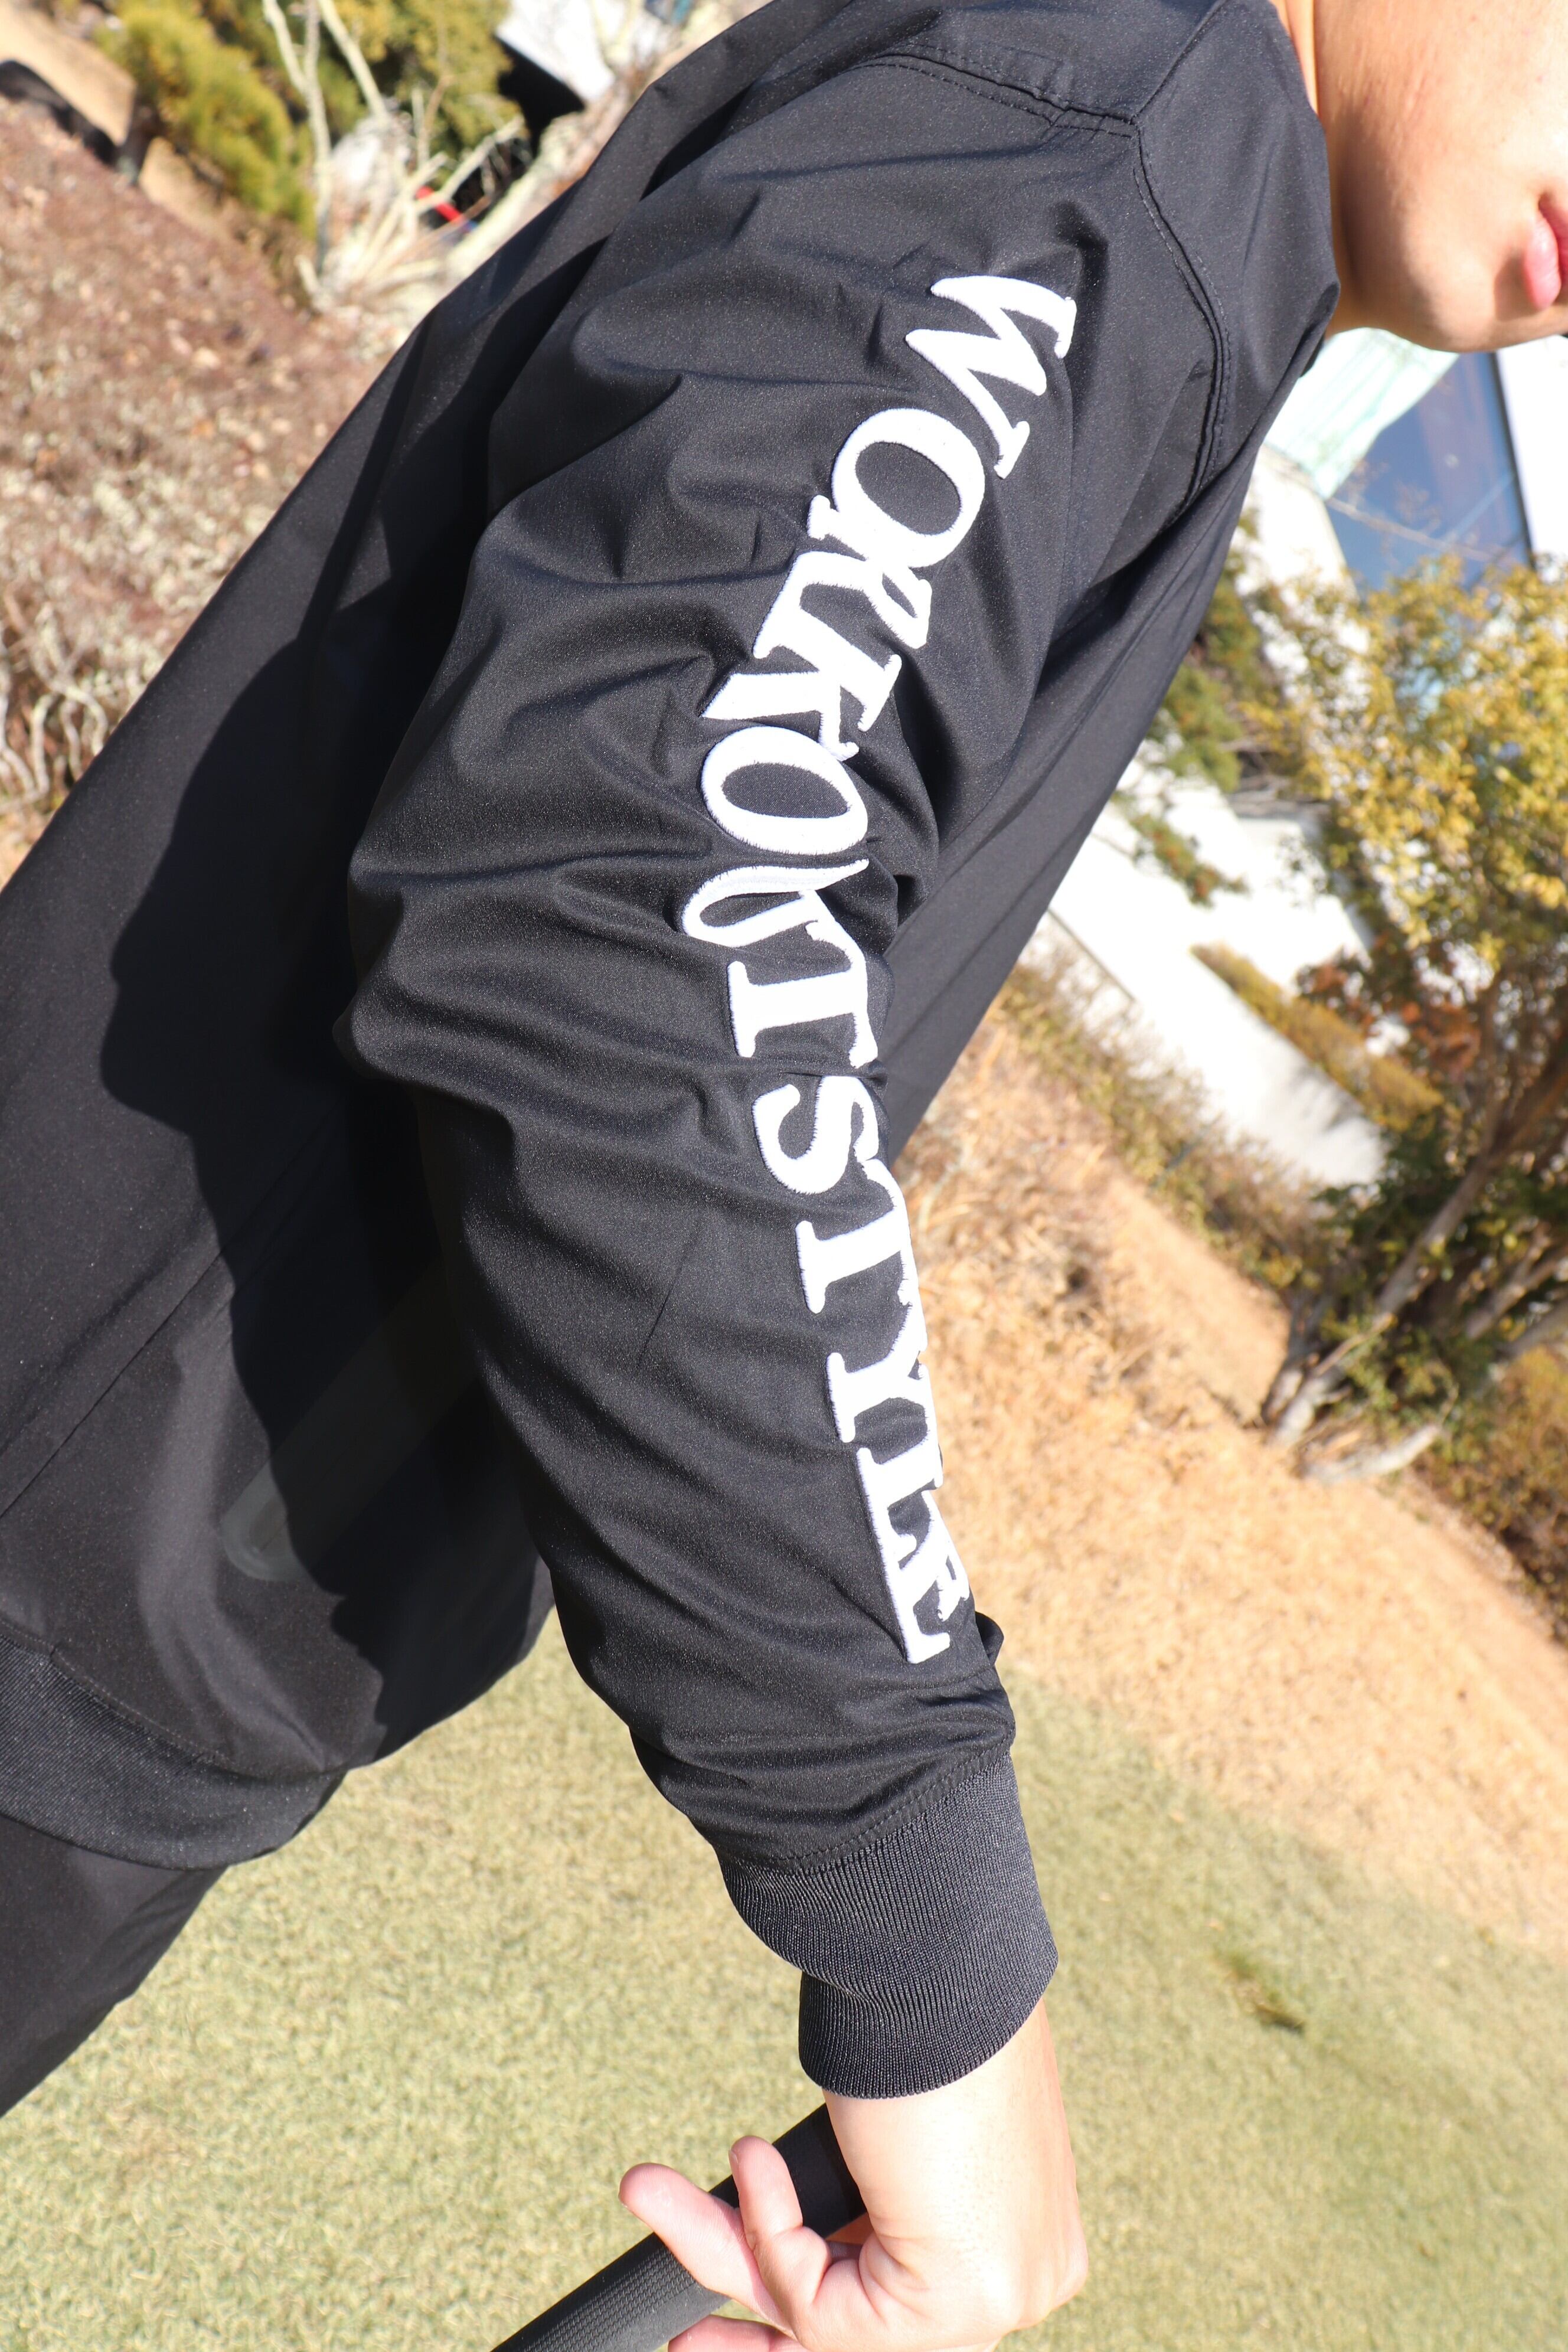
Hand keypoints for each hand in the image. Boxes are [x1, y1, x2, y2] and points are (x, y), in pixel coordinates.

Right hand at [619, 1998, 1086, 2351]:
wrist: (939, 1973)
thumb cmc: (927, 2015)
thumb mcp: (899, 2129)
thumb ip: (888, 2196)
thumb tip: (836, 2235)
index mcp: (1030, 2231)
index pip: (903, 2298)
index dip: (813, 2294)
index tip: (738, 2296)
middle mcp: (1026, 2274)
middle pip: (861, 2318)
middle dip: (759, 2302)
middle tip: (687, 2337)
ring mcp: (1001, 2293)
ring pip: (827, 2317)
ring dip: (720, 2247)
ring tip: (644, 2187)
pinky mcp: (957, 2297)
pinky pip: (823, 2307)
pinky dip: (769, 2227)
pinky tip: (750, 2157)